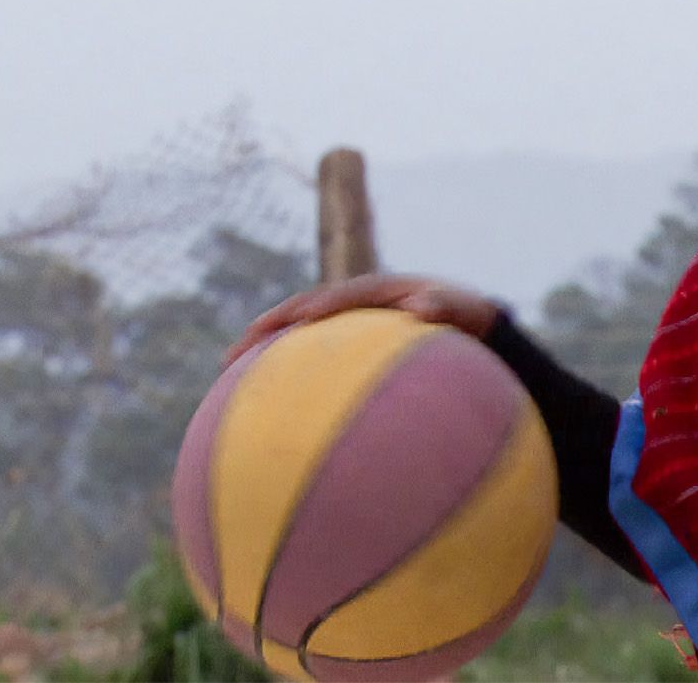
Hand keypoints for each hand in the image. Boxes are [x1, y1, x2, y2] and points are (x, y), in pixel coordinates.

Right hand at [223, 273, 501, 365]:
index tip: (303, 321)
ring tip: (227, 375)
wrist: (470, 325)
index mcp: (381, 290)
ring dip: (263, 350)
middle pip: (302, 312)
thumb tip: (423, 309)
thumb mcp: (465, 311)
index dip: (322, 306)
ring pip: (296, 336)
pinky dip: (283, 376)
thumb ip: (445, 307)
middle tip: (237, 350)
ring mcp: (345, 326)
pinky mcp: (343, 350)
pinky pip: (309, 361)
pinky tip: (259, 407)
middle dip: (269, 327)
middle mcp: (356, 304)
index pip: (344, 295)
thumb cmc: (468, 319)